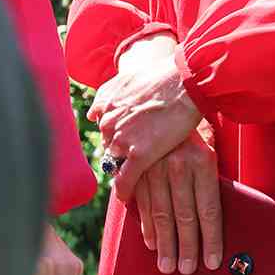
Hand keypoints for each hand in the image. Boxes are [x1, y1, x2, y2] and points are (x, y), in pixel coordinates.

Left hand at [89, 35, 200, 183]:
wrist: (184, 81)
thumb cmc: (164, 76)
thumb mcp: (126, 78)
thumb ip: (106, 95)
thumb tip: (91, 113)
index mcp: (105, 105)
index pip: (104, 131)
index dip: (116, 140)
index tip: (123, 148)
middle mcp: (108, 123)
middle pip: (109, 148)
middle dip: (119, 155)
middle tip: (133, 162)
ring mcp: (122, 140)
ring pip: (115, 165)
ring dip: (122, 173)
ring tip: (132, 181)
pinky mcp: (139, 155)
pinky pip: (125, 180)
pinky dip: (124, 191)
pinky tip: (126, 198)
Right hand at [125, 131, 222, 274]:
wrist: (165, 94)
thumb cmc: (194, 125)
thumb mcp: (211, 143)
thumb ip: (212, 175)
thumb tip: (216, 212)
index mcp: (203, 162)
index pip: (210, 210)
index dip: (212, 239)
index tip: (212, 262)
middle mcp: (179, 167)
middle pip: (185, 216)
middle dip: (186, 247)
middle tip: (185, 270)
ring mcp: (156, 168)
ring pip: (161, 213)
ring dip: (165, 243)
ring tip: (168, 266)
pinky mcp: (138, 168)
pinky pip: (142, 202)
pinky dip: (146, 225)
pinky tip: (152, 243)